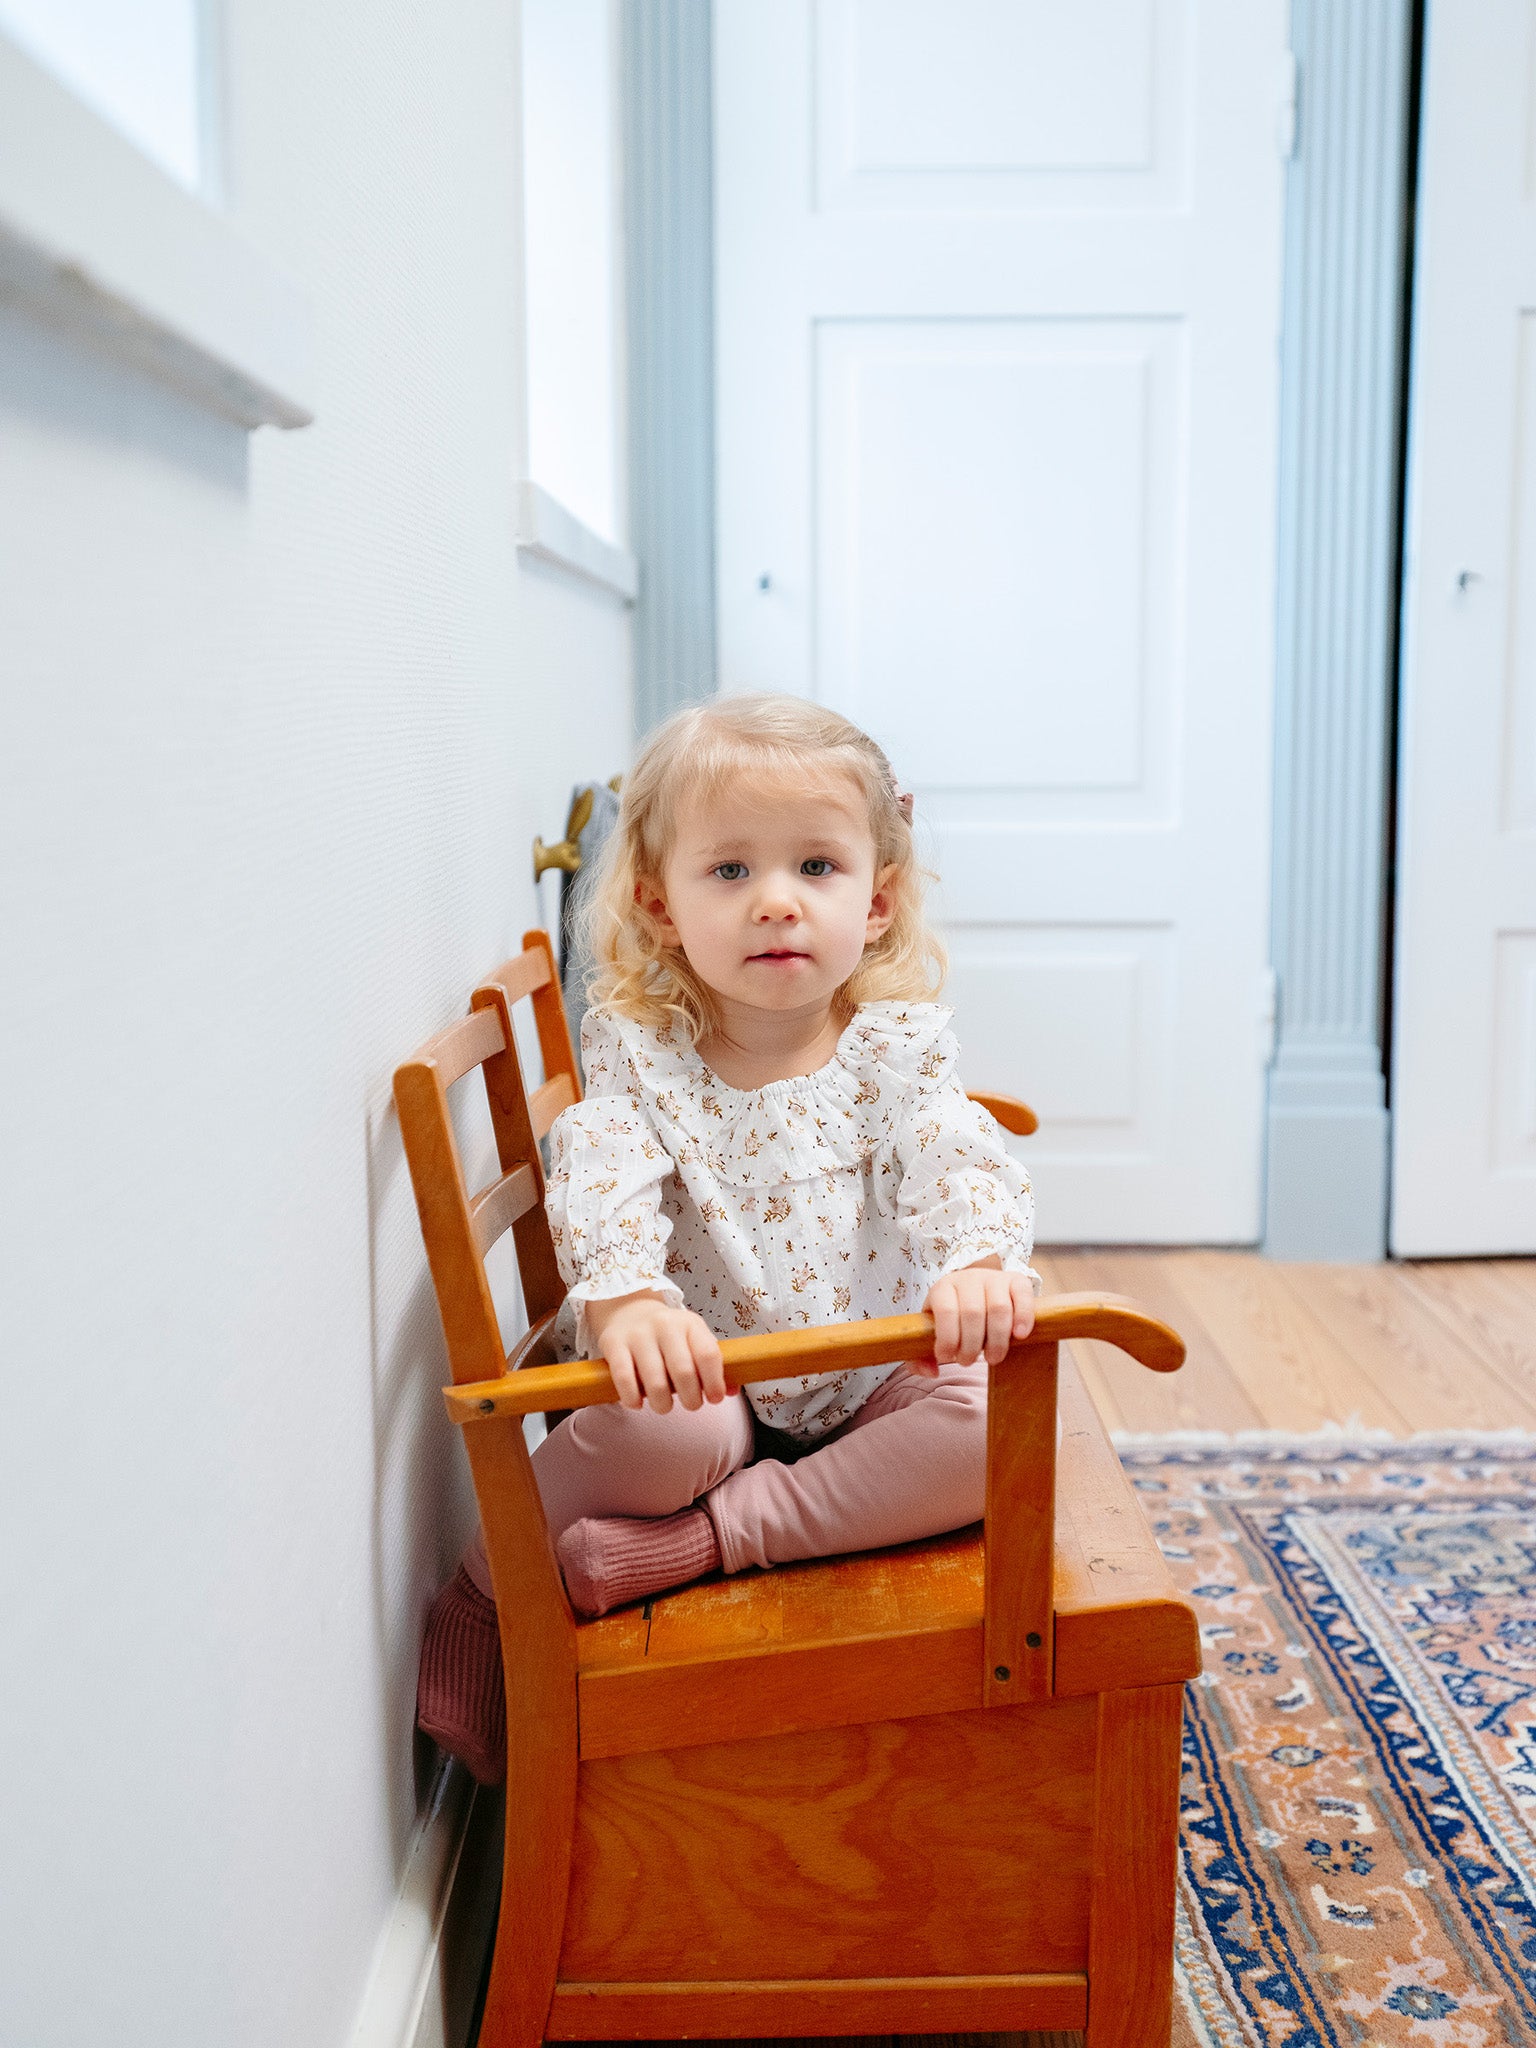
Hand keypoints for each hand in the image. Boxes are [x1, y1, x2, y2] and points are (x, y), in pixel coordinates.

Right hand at [584, 1291, 726, 1413]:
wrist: (628, 1310)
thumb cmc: (668, 1335)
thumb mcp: (693, 1340)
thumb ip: (711, 1364)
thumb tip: (731, 1391)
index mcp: (690, 1324)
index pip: (708, 1354)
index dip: (714, 1382)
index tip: (715, 1399)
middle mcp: (665, 1325)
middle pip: (683, 1371)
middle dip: (691, 1398)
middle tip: (691, 1405)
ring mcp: (638, 1334)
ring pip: (655, 1382)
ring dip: (662, 1404)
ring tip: (663, 1405)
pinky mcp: (613, 1343)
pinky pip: (624, 1379)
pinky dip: (632, 1398)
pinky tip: (637, 1402)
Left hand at [919, 1260, 1036, 1371]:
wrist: (976, 1289)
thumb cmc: (952, 1318)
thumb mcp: (931, 1331)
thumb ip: (920, 1356)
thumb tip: (932, 1371)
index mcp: (943, 1288)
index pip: (946, 1312)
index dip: (948, 1339)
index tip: (948, 1358)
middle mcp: (969, 1279)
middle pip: (973, 1313)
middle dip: (971, 1346)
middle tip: (968, 1362)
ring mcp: (995, 1278)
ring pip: (999, 1308)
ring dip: (997, 1340)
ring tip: (992, 1358)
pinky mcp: (1017, 1281)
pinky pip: (1023, 1296)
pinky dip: (1023, 1318)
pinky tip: (1019, 1336)